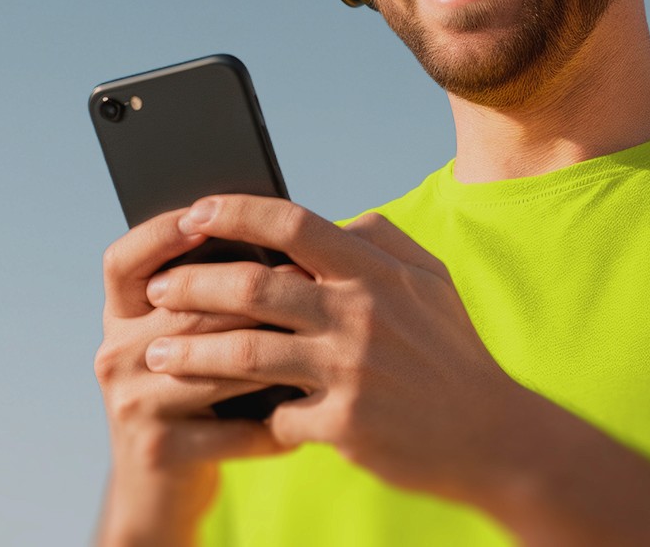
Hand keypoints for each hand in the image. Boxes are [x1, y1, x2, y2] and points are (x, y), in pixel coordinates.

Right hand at [93, 207, 299, 544]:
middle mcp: (116, 352)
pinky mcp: (157, 449)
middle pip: (184, 306)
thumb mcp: (194, 339)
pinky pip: (230, 428)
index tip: (205, 214)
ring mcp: (131, 402)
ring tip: (322, 343)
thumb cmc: (200, 394)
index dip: (159, 234)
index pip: (124, 261)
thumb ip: (217, 296)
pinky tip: (311, 417)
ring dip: (273, 355)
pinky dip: (276, 423)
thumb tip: (285, 244)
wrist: (164, 483)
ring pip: (213, 364)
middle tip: (310, 277)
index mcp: (123, 315)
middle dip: (252, 292)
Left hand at [143, 194, 541, 501]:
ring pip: (246, 353)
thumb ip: (381, 242)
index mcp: (377, 272)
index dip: (235, 212)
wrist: (493, 437)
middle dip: (192, 285)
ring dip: (191, 353)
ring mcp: (351, 372)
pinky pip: (275, 417)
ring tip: (156, 356)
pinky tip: (224, 418)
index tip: (194, 213)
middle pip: (254, 286)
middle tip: (156, 291)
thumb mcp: (431, 283)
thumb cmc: (453, 354)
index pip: (293, 224)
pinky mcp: (344, 426)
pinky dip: (250, 417)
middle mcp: (361, 315)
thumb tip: (331, 219)